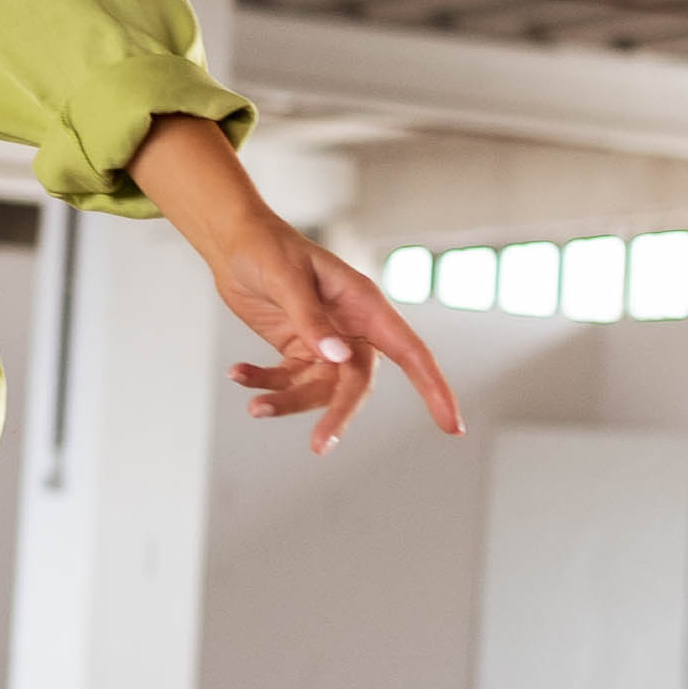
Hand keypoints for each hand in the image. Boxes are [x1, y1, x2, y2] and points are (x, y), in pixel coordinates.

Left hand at [129, 115, 460, 455]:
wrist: (235, 242)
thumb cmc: (268, 248)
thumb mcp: (287, 279)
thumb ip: (311, 319)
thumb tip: (337, 358)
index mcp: (365, 305)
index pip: (411, 352)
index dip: (434, 389)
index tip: (452, 427)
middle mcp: (351, 329)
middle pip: (357, 385)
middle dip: (338, 415)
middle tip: (319, 446)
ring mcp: (325, 344)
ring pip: (318, 390)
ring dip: (287, 401)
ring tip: (255, 406)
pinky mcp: (297, 352)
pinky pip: (287, 380)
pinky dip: (264, 382)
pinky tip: (238, 374)